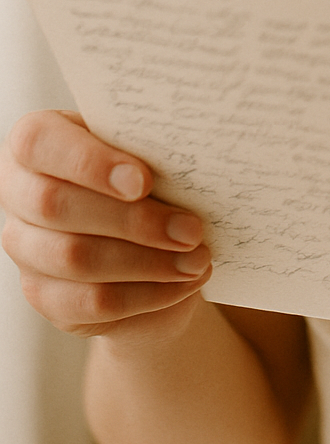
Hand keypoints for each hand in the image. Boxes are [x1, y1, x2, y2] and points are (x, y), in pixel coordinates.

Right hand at [0, 110, 211, 341]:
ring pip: (75, 259)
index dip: (89, 163)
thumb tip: (187, 159)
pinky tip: (183, 282)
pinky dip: (147, 294)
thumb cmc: (147, 178)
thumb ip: (149, 149)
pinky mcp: (46, 296)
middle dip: (134, 220)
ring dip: (148, 261)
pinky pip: (91, 301)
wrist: (149, 237)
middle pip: (56, 206)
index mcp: (35, 143)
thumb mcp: (146, 152)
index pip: (38, 142)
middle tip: (191, 230)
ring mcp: (26, 248)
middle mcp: (19, 193)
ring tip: (197, 258)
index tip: (144, 182)